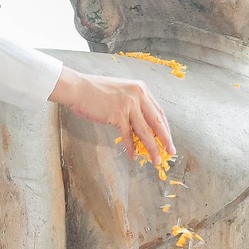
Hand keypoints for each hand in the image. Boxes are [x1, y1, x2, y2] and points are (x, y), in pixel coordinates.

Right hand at [49, 68, 176, 167]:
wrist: (78, 88)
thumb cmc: (96, 91)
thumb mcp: (121, 92)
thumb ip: (133, 104)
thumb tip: (142, 125)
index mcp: (141, 89)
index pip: (158, 112)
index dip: (165, 128)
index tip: (168, 139)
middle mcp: (138, 95)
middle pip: (156, 122)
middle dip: (165, 139)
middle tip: (170, 152)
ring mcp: (128, 105)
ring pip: (145, 131)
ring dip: (152, 148)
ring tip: (155, 160)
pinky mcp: (117, 114)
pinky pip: (128, 135)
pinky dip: (131, 147)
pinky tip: (133, 156)